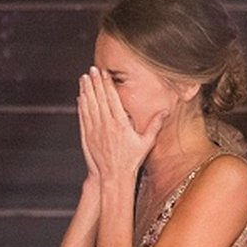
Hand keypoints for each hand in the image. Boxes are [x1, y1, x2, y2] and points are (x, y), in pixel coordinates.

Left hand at [77, 66, 166, 180]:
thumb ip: (155, 125)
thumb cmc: (130, 161)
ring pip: (89, 106)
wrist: (113, 177)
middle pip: (99, 99)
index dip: (107, 84)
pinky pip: (83, 117)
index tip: (104, 73)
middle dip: (95, 83)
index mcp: (120, 124)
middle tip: (92, 69)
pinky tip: (80, 97)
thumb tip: (166, 111)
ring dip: (86, 91)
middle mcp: (106, 125)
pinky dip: (81, 106)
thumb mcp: (146, 143)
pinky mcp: (87, 137)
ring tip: (84, 78)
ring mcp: (95, 130)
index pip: (112, 99)